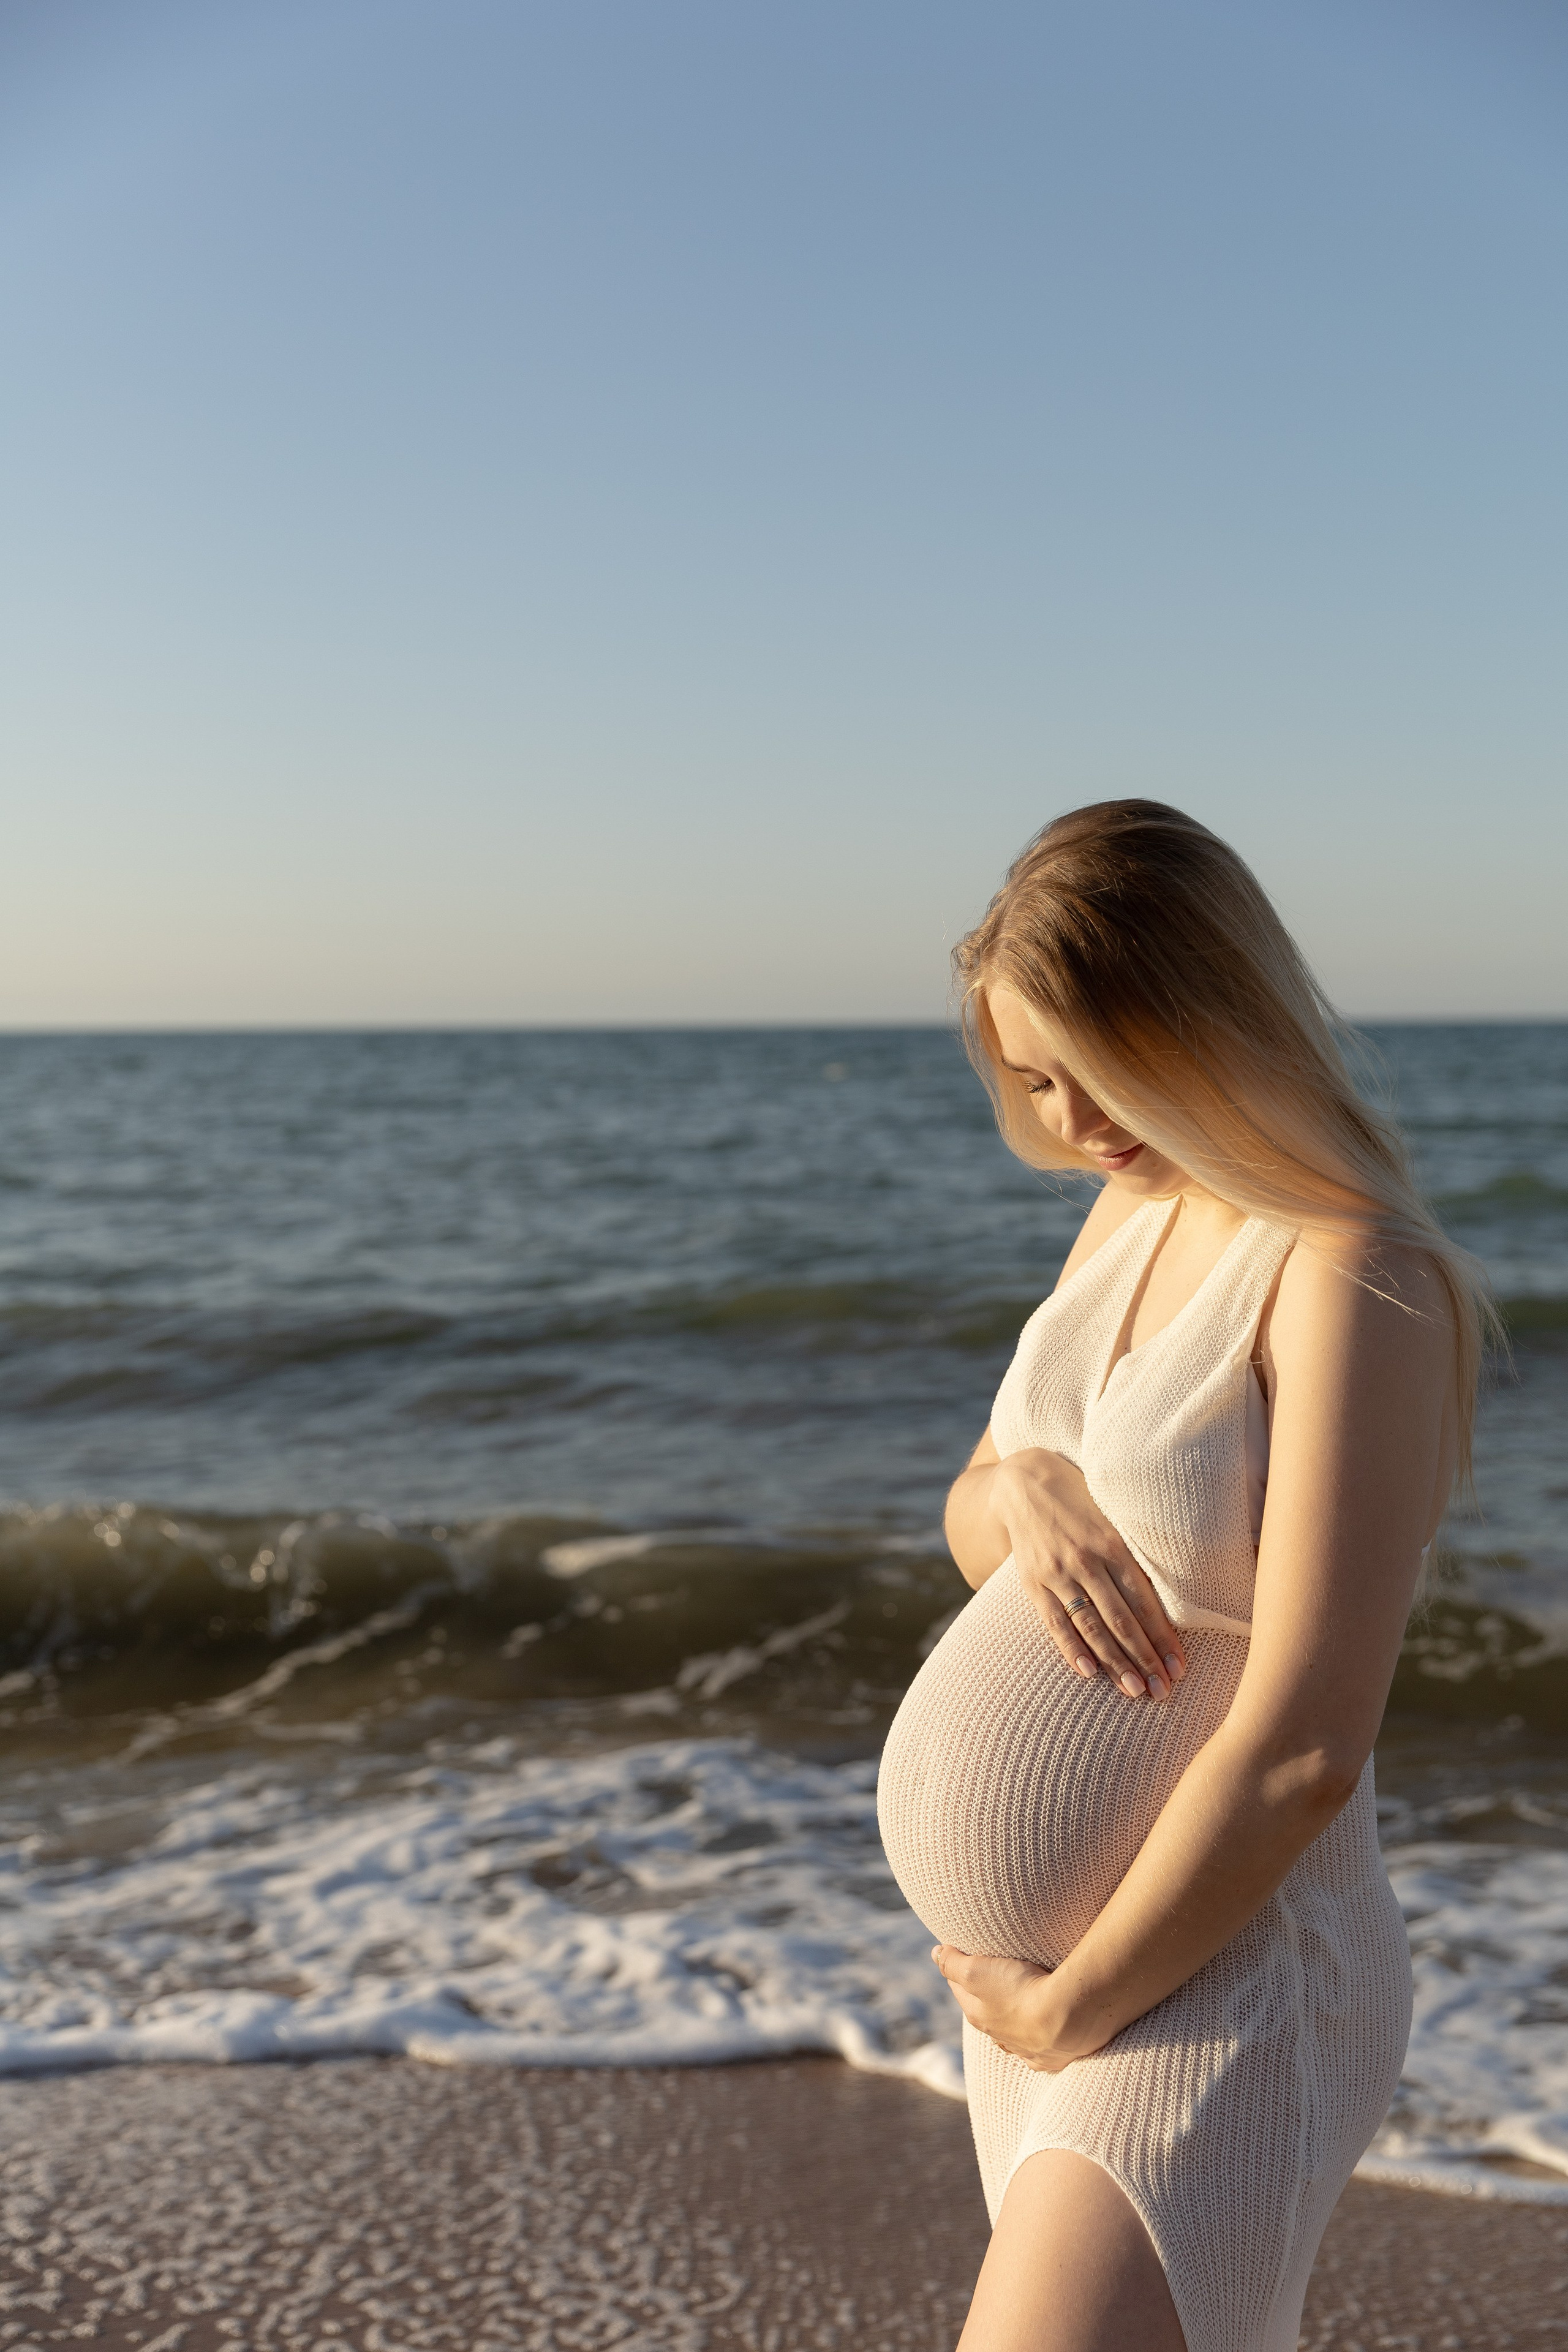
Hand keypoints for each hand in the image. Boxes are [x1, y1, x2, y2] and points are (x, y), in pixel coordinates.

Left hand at [932, 1944, 1102, 2072]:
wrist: (1068, 2019)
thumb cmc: (1019, 1991)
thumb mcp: (976, 1971)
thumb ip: (952, 1963)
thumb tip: (935, 1953)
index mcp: (977, 2016)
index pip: (960, 1988)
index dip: (960, 1968)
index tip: (966, 1953)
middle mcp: (999, 2038)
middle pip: (985, 2011)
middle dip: (987, 1994)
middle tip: (996, 1974)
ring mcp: (1026, 2050)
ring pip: (1011, 2033)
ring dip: (1012, 2019)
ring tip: (1020, 2002)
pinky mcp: (1052, 2057)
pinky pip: (1039, 2050)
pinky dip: (1037, 2040)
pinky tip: (1042, 2033)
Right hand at [990, 1449, 1185, 1700]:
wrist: (1025, 1482)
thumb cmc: (1081, 1501)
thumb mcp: (1113, 1518)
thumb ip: (1135, 1555)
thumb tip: (1171, 1596)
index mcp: (1114, 1544)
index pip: (1145, 1601)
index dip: (1163, 1637)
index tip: (1180, 1668)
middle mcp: (1087, 1561)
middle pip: (1121, 1620)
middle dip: (1145, 1659)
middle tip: (1164, 1692)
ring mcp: (1058, 1573)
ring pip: (1091, 1626)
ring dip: (1115, 1663)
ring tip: (1135, 1691)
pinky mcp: (1033, 1582)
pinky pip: (1054, 1622)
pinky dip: (1071, 1649)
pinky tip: (1089, 1673)